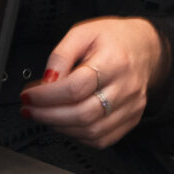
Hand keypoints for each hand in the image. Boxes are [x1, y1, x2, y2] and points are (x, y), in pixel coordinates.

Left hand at [19, 17, 169, 148]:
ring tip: (44, 115)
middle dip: (49, 115)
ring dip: (60, 127)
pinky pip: (102, 139)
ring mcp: (131, 107)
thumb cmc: (113, 39)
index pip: (76, 87)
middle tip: (30, 109)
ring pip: (92, 130)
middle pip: (83, 113)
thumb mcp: (82, 33)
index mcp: (114, 61)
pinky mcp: (131, 120)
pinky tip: (65, 123)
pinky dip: (78, 136)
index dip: (47, 96)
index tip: (28, 96)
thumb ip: (61, 56)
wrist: (144, 48)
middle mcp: (126, 87)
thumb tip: (47, 81)